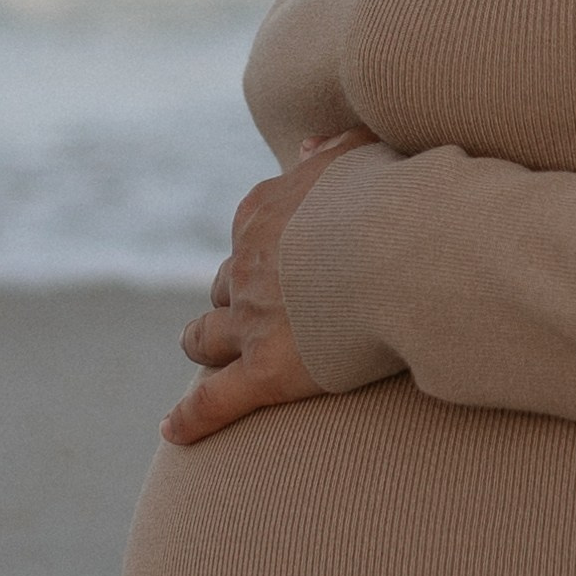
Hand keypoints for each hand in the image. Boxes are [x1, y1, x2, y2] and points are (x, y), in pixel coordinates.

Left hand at [163, 127, 376, 446]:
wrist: (401, 245)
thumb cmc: (396, 199)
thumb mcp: (365, 155)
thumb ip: (336, 148)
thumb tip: (308, 144)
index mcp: (265, 214)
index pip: (250, 237)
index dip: (260, 255)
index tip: (275, 264)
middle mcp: (247, 268)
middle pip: (224, 289)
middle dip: (231, 301)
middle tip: (247, 319)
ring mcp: (251, 322)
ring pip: (205, 339)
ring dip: (203, 346)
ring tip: (203, 358)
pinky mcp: (266, 372)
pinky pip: (214, 401)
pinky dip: (191, 418)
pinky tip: (174, 431)